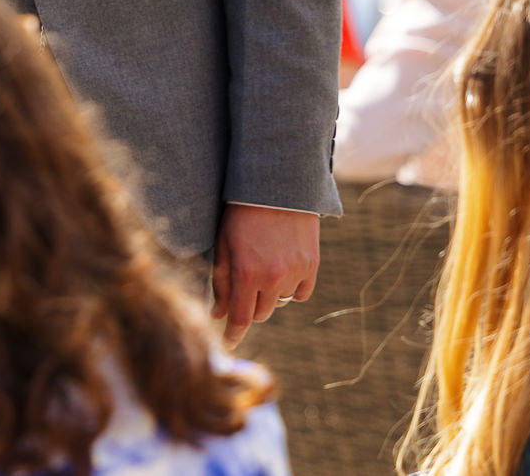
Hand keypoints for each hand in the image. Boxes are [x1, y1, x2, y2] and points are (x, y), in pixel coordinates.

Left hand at [211, 204, 319, 344]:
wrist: (276, 186)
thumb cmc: (240, 213)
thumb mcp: (223, 244)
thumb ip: (221, 281)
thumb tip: (217, 314)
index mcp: (246, 272)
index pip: (240, 318)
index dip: (233, 333)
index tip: (227, 343)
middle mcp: (273, 277)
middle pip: (260, 313)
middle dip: (248, 307)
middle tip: (243, 289)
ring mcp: (295, 272)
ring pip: (279, 303)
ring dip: (268, 296)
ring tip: (261, 268)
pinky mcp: (312, 265)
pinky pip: (300, 294)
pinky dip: (290, 289)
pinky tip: (281, 272)